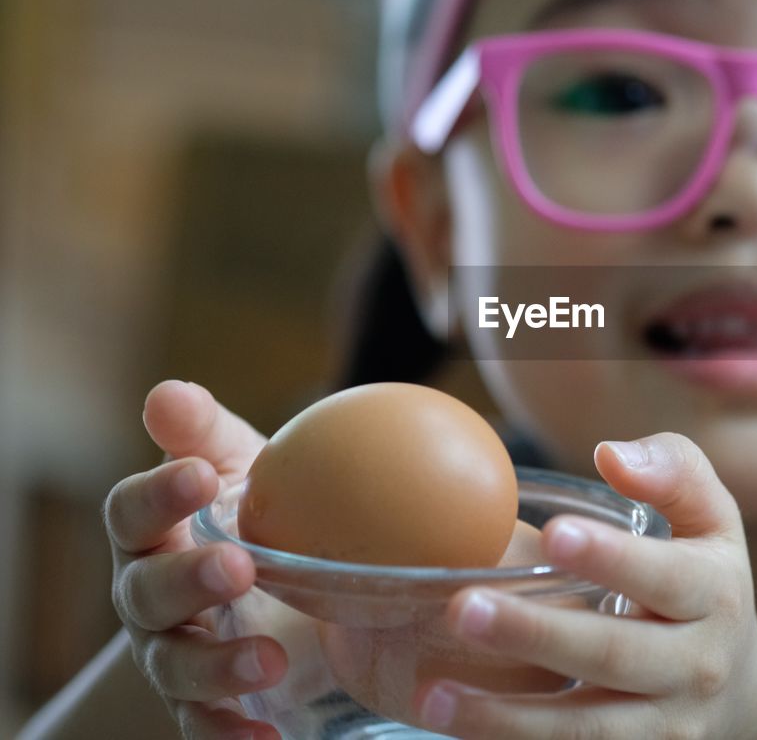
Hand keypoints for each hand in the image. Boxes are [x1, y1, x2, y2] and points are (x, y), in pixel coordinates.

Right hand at [104, 380, 286, 738]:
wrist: (282, 587)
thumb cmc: (252, 509)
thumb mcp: (239, 464)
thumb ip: (205, 432)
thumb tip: (168, 391)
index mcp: (153, 533)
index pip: (132, 512)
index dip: (158, 494)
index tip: (197, 473)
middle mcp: (149, 598)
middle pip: (146, 595)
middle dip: (187, 582)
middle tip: (239, 567)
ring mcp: (173, 654)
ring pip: (174, 667)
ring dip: (216, 666)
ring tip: (270, 660)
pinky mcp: (207, 704)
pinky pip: (203, 728)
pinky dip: (228, 737)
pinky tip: (267, 739)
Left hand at [413, 433, 756, 738]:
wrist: (745, 697)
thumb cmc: (708, 583)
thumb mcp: (715, 521)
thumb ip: (674, 471)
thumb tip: (610, 455)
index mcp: (714, 595)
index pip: (666, 577)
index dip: (611, 558)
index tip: (553, 533)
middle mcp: (695, 666)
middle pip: (614, 655)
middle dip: (537, 634)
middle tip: (464, 608)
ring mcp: (665, 727)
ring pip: (586, 729)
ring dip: (506, 718)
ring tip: (434, 696)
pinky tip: (455, 732)